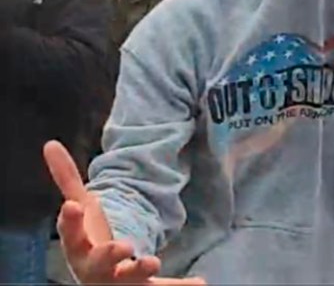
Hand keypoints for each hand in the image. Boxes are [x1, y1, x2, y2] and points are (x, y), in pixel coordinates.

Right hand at [43, 141, 205, 285]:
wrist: (102, 277)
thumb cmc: (89, 240)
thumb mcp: (80, 208)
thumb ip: (67, 179)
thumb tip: (51, 143)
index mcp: (79, 247)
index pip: (70, 235)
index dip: (69, 222)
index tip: (72, 206)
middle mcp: (96, 268)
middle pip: (98, 265)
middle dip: (108, 255)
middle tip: (122, 245)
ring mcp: (120, 280)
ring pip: (128, 280)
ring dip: (140, 270)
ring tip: (153, 261)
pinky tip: (199, 282)